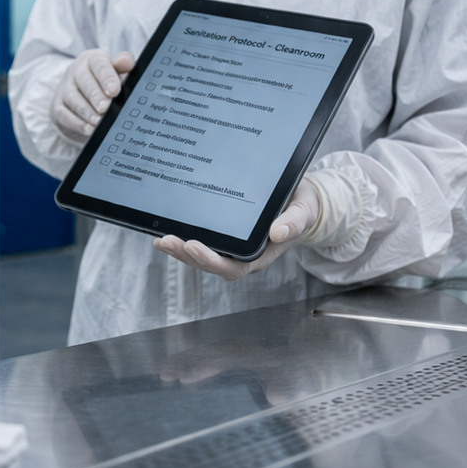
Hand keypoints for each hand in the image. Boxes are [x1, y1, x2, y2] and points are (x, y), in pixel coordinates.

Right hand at [50, 49, 135, 141]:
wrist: (84, 99)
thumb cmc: (106, 83)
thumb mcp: (118, 72)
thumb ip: (124, 65)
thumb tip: (125, 62)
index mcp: (92, 60)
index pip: (98, 63)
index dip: (106, 77)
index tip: (115, 91)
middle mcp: (76, 71)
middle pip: (83, 80)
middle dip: (95, 95)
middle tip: (105, 108)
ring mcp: (64, 89)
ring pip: (72, 98)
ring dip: (86, 111)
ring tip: (99, 122)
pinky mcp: (57, 107)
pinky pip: (64, 114)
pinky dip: (76, 123)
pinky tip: (88, 129)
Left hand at [154, 178, 321, 281]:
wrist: (301, 200)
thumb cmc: (302, 208)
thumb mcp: (302, 211)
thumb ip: (293, 222)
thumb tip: (278, 233)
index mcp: (261, 255)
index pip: (233, 266)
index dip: (211, 260)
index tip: (194, 246)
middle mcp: (244, 256)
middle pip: (212, 263)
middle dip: (188, 255)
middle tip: (170, 241)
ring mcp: (233, 248)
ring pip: (203, 256)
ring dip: (181, 250)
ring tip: (163, 241)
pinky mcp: (226, 237)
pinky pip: (203, 243)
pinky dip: (184, 240)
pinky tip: (168, 235)